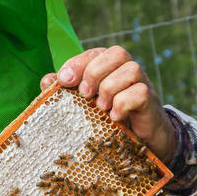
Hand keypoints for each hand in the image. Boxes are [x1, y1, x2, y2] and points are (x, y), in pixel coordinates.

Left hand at [40, 46, 176, 163]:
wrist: (137, 142)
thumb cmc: (105, 119)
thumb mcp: (82, 105)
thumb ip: (64, 93)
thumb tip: (46, 81)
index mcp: (108, 67)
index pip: (94, 53)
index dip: (78, 63)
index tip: (64, 81)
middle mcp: (126, 70)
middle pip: (116, 53)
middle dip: (95, 73)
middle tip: (85, 95)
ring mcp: (141, 84)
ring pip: (131, 69)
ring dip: (110, 89)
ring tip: (101, 108)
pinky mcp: (150, 101)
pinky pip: (139, 93)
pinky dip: (123, 104)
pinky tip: (114, 118)